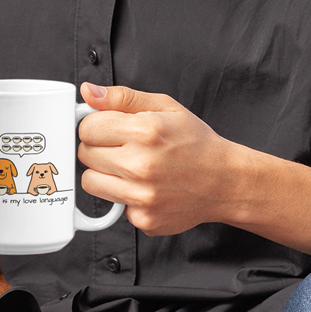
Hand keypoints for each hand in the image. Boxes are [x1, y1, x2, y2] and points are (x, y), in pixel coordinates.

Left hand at [77, 83, 239, 234]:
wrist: (225, 182)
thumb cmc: (196, 144)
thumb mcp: (165, 107)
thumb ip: (122, 98)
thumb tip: (88, 92)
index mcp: (145, 132)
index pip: (87, 128)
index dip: (96, 126)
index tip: (108, 129)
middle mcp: (141, 166)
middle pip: (85, 155)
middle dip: (99, 148)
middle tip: (123, 148)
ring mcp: (141, 196)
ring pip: (90, 182)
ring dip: (104, 174)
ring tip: (131, 167)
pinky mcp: (143, 219)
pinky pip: (113, 205)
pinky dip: (124, 196)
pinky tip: (144, 187)